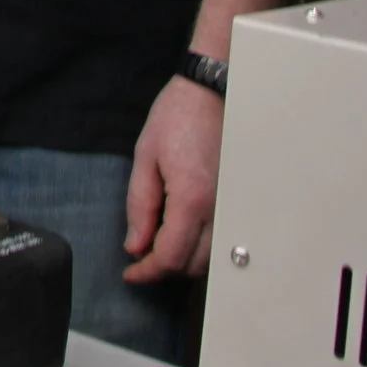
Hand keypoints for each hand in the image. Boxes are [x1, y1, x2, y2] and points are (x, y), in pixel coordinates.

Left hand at [122, 75, 223, 282]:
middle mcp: (218, 209)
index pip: (169, 257)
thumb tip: (136, 245)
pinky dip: (199, 248)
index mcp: (191, 199)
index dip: (147, 272)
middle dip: (163, 269)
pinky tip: (180, 234)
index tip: (130, 273)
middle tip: (138, 260)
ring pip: (210, 258)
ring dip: (182, 260)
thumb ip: (140, 206)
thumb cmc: (177, 117)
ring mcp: (231, 207)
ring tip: (155, 247)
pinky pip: (220, 239)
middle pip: (192, 265)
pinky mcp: (235, 201)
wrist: (211, 93)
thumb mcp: (145, 158)